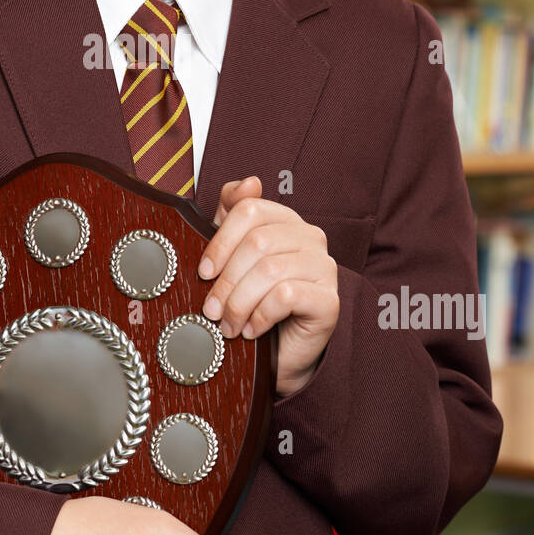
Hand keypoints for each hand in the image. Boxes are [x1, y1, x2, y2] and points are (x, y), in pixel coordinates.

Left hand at [197, 175, 338, 396]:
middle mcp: (311, 238)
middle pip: (258, 242)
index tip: (203, 272)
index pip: (250, 209)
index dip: (221, 240)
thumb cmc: (255, 302)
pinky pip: (287, 296)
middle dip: (226, 280)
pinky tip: (252, 330)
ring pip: (271, 270)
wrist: (280, 353)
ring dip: (240, 303)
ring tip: (228, 325)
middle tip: (211, 309)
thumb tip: (249, 182)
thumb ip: (233, 216)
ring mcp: (325, 267)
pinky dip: (260, 315)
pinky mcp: (329, 300)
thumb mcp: (234, 257)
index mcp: (286, 221)